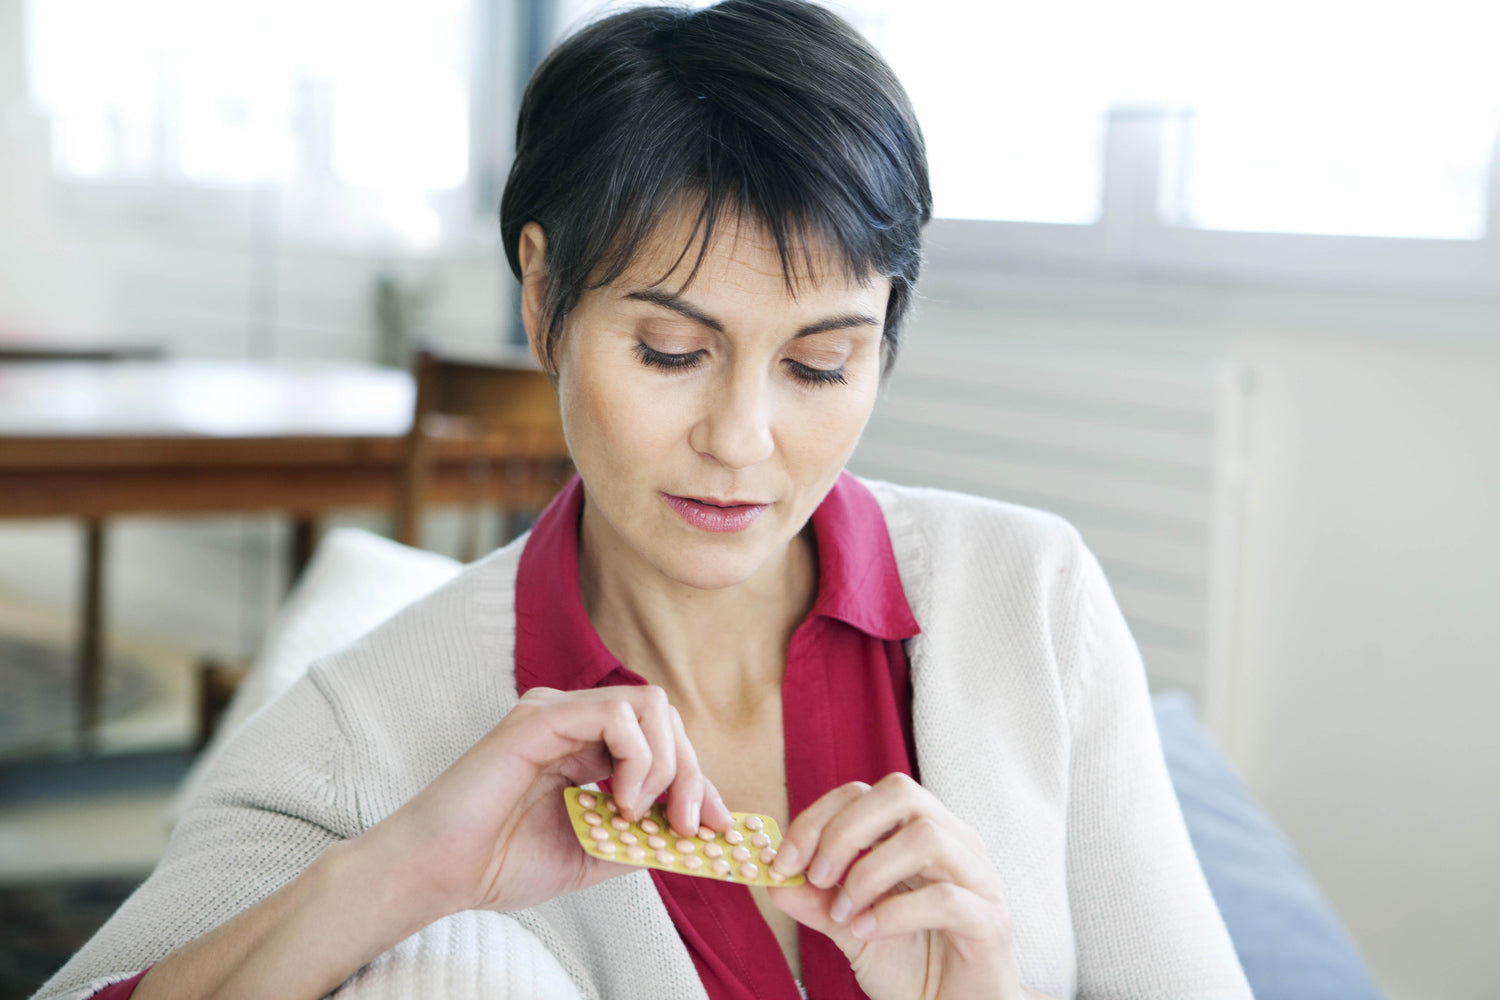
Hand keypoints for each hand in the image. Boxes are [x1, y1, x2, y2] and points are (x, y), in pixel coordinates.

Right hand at [359, 684, 733, 917]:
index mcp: (584, 743)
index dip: (700, 780)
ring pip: (649, 707)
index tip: (720, 828)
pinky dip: (637, 761)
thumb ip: (641, 837)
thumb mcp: (593, 853)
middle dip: (692, 773)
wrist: (438, 874)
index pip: (662, 739)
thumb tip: (696, 833)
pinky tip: (620, 803)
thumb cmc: (501, 862)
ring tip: (641, 816)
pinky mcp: (539, 717)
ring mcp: (556, 711)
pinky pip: (615, 715)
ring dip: (666, 766)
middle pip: (665, 716)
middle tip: (688, 826)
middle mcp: (573, 717)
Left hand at [767, 773, 1032, 999]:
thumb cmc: (913, 966)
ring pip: (926, 837)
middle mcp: (954, 843)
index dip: (819, 817)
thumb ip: (816, 902)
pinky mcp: (991, 921)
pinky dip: (895, 913)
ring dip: (870, 873)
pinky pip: (946, 898)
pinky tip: (869, 932)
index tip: (785, 861)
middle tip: (817, 876)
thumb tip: (773, 879)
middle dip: (845, 831)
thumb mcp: (852, 929)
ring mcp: (979, 879)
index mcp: (919, 834)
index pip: (866, 793)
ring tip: (845, 914)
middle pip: (900, 793)